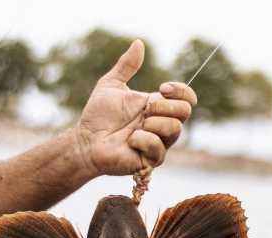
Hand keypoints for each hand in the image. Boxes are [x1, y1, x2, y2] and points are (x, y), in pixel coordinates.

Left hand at [76, 40, 196, 175]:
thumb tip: (139, 43)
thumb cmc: (97, 117)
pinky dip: (142, 140)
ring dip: (152, 123)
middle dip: (164, 107)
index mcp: (157, 107)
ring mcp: (159, 144)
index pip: (186, 98)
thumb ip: (127, 66)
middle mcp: (162, 125)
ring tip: (133, 128)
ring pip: (175, 129)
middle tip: (143, 110)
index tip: (162, 88)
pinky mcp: (151, 161)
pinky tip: (129, 141)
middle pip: (185, 112)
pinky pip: (158, 148)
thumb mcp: (111, 85)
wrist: (85, 141)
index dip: (182, 91)